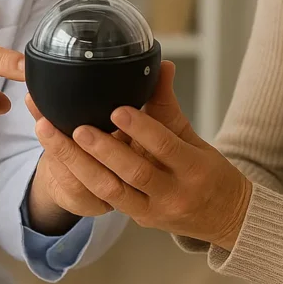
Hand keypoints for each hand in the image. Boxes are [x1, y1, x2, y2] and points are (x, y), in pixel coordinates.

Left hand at [31, 62, 252, 250]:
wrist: (225, 218)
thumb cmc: (210, 172)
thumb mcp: (194, 137)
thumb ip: (169, 105)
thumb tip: (163, 65)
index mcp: (193, 168)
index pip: (165, 146)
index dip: (141, 129)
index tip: (117, 110)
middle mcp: (173, 194)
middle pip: (133, 173)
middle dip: (102, 150)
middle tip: (77, 127)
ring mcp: (153, 211)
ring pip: (112, 191)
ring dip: (80, 165)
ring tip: (57, 139)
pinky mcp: (138, 218)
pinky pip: (107, 201)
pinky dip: (84, 179)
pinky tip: (63, 160)